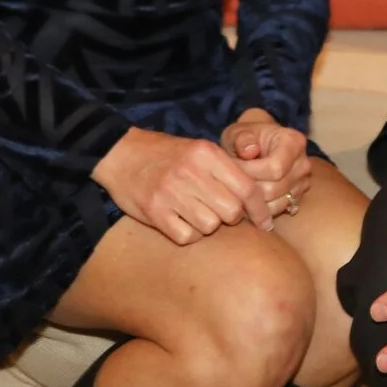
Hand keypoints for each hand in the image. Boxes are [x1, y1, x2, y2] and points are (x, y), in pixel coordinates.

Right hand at [94, 127, 276, 244]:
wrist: (121, 154)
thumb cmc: (167, 155)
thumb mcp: (199, 150)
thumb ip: (226, 170)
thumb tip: (258, 199)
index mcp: (207, 154)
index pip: (247, 188)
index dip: (260, 209)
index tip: (265, 222)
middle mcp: (191, 172)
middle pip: (232, 211)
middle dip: (231, 217)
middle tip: (219, 211)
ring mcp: (171, 193)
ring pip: (210, 226)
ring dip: (207, 225)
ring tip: (195, 213)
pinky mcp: (155, 212)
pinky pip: (187, 236)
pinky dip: (187, 234)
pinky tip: (179, 221)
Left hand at [221, 106, 310, 208]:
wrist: (257, 145)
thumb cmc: (246, 138)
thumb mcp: (239, 132)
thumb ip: (242, 139)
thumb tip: (249, 152)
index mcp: (293, 142)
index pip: (274, 168)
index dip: (250, 172)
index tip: (232, 169)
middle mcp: (303, 164)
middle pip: (275, 189)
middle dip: (248, 188)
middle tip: (230, 182)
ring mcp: (302, 183)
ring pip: (275, 204)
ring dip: (252, 202)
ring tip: (237, 190)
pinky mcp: (296, 198)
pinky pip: (276, 211)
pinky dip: (259, 209)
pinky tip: (246, 198)